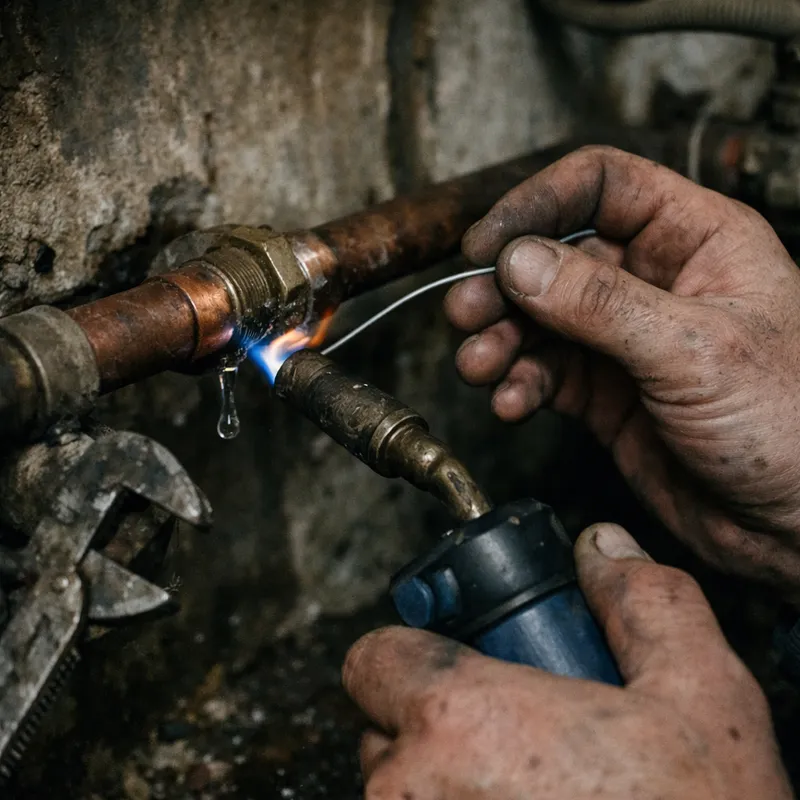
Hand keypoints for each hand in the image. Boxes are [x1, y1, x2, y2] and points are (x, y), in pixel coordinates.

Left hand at [344, 524, 791, 799]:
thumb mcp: (702, 696)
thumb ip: (642, 605)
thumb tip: (603, 550)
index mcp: (459, 721)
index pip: (374, 658)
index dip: (417, 652)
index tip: (459, 664)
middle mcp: (411, 796)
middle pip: (383, 729)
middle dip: (434, 724)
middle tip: (510, 735)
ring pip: (397, 794)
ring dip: (445, 784)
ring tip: (528, 788)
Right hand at [444, 146, 799, 592]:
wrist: (794, 525)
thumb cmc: (791, 426)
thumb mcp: (696, 350)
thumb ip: (601, 304)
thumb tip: (520, 261)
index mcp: (695, 241)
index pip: (599, 187)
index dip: (535, 205)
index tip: (486, 245)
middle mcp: (653, 283)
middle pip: (555, 256)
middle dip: (504, 285)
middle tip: (467, 313)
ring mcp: (623, 339)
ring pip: (539, 318)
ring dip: (501, 339)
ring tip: (481, 365)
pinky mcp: (605, 393)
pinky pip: (544, 374)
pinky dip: (519, 385)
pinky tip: (513, 401)